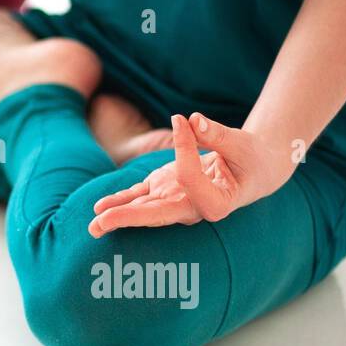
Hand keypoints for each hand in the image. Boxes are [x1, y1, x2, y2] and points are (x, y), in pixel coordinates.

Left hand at [87, 113, 294, 236]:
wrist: (253, 168)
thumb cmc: (251, 158)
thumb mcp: (241, 145)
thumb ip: (217, 135)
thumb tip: (194, 121)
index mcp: (217, 203)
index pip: (189, 179)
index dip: (183, 148)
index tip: (182, 120)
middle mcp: (192, 208)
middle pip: (157, 215)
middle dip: (128, 218)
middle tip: (101, 223)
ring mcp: (175, 200)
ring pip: (143, 209)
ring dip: (116, 215)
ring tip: (92, 225)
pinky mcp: (165, 190)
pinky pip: (140, 196)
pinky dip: (120, 200)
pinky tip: (99, 207)